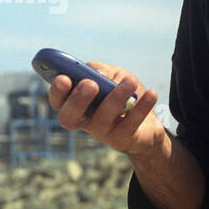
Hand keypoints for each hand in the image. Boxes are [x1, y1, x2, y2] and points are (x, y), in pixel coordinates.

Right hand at [47, 61, 165, 158]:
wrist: (147, 125)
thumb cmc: (122, 94)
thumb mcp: (111, 75)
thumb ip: (100, 69)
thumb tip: (98, 75)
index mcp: (76, 103)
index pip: (58, 100)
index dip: (57, 92)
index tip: (64, 78)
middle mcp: (85, 120)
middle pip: (70, 117)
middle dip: (77, 100)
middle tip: (90, 85)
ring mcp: (103, 132)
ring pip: (102, 119)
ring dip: (115, 99)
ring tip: (129, 82)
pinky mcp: (123, 139)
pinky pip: (131, 123)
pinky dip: (142, 107)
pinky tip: (151, 94)